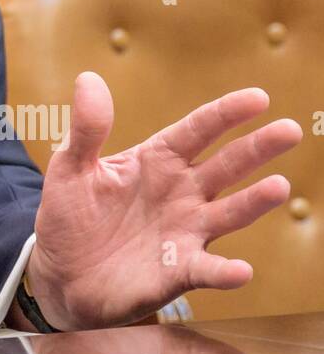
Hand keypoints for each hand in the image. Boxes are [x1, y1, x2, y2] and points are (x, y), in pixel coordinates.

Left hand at [26, 72, 298, 330]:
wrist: (62, 275)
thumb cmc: (70, 216)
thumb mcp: (71, 168)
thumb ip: (86, 128)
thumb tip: (89, 79)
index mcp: (157, 161)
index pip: (197, 130)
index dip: (226, 113)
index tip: (259, 98)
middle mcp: (181, 193)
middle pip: (226, 166)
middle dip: (257, 148)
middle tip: (291, 129)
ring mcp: (184, 232)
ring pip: (229, 213)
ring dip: (254, 202)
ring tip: (279, 186)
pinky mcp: (178, 271)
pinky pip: (207, 270)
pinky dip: (224, 272)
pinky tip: (240, 271)